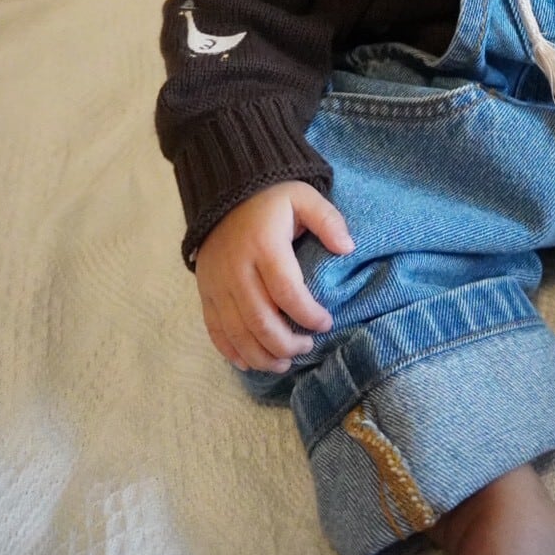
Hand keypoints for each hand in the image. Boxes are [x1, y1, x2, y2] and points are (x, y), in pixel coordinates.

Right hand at [195, 181, 353, 372]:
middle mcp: (237, 268)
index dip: (308, 314)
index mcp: (264, 245)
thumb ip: (328, 220)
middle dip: (286, 343)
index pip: (286, 291)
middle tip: (307, 347)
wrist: (224, 191)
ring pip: (237, 331)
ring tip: (284, 363)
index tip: (326, 323)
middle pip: (260, 320)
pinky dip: (231, 350)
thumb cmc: (271, 198)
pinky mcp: (205, 290)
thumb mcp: (303, 197)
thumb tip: (348, 248)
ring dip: (261, 355)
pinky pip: (214, 328)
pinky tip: (249, 362)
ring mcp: (217, 282)